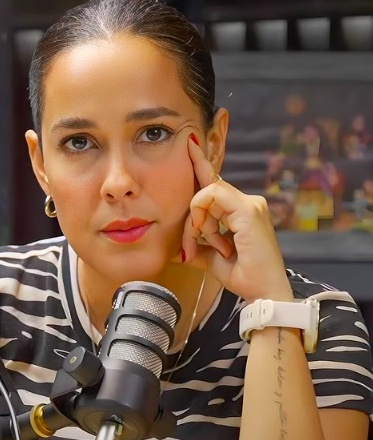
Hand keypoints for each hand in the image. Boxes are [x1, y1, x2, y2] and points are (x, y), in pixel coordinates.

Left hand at [179, 134, 293, 303]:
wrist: (263, 294)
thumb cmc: (244, 277)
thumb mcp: (213, 259)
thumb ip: (197, 248)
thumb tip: (176, 249)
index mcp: (241, 211)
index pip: (216, 185)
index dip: (202, 165)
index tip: (190, 145)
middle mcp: (248, 203)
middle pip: (206, 192)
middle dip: (192, 219)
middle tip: (191, 245)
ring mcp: (250, 204)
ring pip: (206, 194)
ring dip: (195, 223)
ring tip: (199, 247)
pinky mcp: (247, 210)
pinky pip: (212, 196)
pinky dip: (199, 216)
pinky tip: (201, 234)